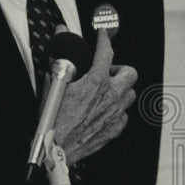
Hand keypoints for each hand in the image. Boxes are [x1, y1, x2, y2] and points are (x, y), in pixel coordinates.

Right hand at [49, 29, 136, 163]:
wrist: (57, 148)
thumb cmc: (54, 120)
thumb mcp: (53, 84)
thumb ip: (60, 59)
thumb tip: (60, 40)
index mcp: (96, 82)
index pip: (106, 52)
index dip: (104, 39)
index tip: (103, 36)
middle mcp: (110, 96)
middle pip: (130, 73)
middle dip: (120, 68)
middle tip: (107, 71)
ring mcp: (115, 113)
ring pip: (130, 93)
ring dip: (120, 89)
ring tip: (106, 90)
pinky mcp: (115, 129)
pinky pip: (124, 114)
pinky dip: (117, 109)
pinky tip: (104, 109)